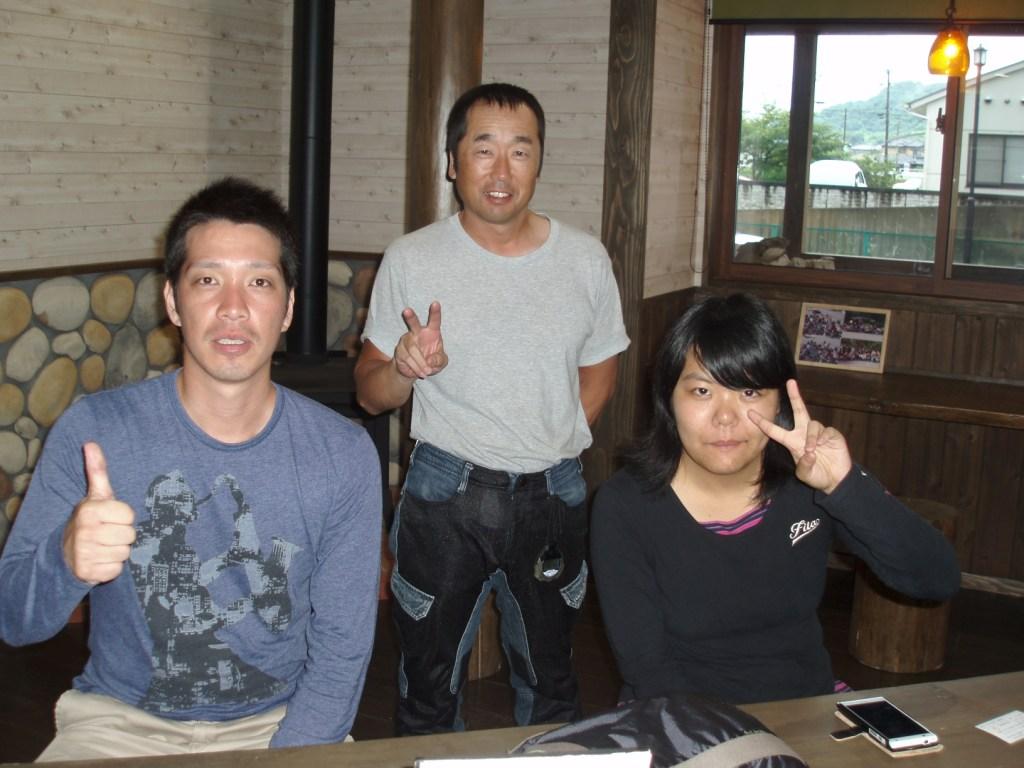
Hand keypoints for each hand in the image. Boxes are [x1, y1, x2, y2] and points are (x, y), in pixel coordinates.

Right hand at [62, 442, 135, 584]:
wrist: (66, 552)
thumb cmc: (90, 519)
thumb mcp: (95, 495)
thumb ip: (97, 470)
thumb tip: (91, 443)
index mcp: (90, 510)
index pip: (129, 515)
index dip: (124, 517)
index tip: (111, 518)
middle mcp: (85, 531)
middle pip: (130, 535)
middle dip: (123, 535)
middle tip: (108, 533)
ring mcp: (85, 553)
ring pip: (125, 553)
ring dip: (118, 551)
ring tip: (104, 545)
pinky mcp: (88, 572)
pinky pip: (117, 569)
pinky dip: (112, 566)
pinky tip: (101, 559)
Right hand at [394, 301, 447, 379]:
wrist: (417, 372)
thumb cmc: (431, 362)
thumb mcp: (441, 363)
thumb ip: (439, 360)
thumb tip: (430, 360)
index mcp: (431, 332)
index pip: (434, 321)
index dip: (435, 312)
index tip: (436, 303)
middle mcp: (417, 333)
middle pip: (413, 324)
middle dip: (410, 318)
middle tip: (406, 311)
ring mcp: (406, 341)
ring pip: (412, 349)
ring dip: (421, 362)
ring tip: (427, 372)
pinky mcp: (400, 351)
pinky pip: (407, 358)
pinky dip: (416, 367)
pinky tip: (420, 373)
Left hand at [748, 379, 852, 493]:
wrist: (836, 479)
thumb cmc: (818, 475)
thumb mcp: (806, 474)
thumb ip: (804, 466)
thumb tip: (808, 453)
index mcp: (792, 442)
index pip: (774, 430)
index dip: (763, 422)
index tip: (750, 413)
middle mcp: (804, 433)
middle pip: (798, 410)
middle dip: (795, 396)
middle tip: (791, 382)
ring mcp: (818, 432)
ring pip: (812, 425)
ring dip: (811, 437)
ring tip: (812, 450)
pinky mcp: (831, 434)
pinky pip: (825, 431)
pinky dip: (822, 438)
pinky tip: (824, 446)